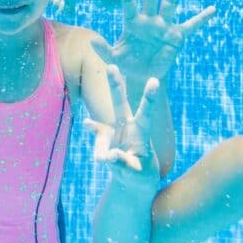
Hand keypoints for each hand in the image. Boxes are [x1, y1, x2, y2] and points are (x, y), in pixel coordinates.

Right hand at [84, 68, 160, 182]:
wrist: (132, 177)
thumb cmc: (140, 173)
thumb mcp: (136, 173)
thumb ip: (125, 164)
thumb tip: (111, 155)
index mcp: (141, 132)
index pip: (146, 113)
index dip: (149, 98)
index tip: (154, 80)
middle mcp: (127, 125)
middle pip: (120, 102)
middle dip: (115, 84)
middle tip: (112, 66)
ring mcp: (113, 130)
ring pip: (104, 116)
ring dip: (101, 105)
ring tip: (104, 149)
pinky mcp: (103, 138)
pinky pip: (95, 132)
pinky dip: (92, 129)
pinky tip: (88, 124)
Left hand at [94, 0, 214, 84]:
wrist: (143, 76)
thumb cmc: (126, 64)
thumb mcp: (113, 59)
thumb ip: (103, 50)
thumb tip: (93, 39)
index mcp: (132, 22)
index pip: (128, 1)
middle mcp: (149, 19)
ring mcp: (164, 26)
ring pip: (169, 4)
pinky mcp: (177, 37)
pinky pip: (191, 26)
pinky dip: (202, 19)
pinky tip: (212, 9)